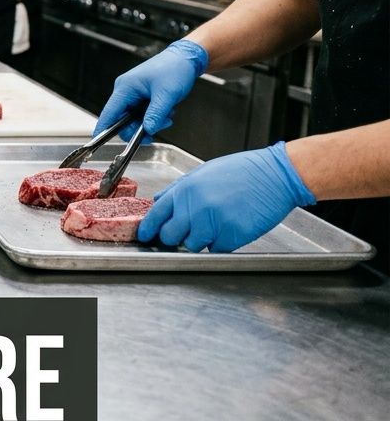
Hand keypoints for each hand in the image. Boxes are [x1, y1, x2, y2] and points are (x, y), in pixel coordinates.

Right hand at [95, 39, 208, 140]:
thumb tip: (148, 130)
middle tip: (155, 130)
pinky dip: (154, 117)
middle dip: (139, 128)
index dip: (103, 128)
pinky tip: (165, 111)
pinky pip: (143, 114)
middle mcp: (126, 91)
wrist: (186, 58)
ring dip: (150, 122)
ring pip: (135, 119)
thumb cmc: (174, 68)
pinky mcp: (142, 97)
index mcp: (125, 88)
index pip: (109, 113)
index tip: (97, 142)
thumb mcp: (167, 94)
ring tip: (166, 116)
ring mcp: (134, 94)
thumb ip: (156, 114)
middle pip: (123, 120)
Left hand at [138, 142, 315, 252]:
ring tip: (213, 225)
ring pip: (192, 245)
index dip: (149, 229)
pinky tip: (228, 227)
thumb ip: (178, 189)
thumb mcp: (203, 172)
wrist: (275, 176)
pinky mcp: (232, 236)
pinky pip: (216, 249)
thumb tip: (159, 201)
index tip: (145, 236)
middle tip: (183, 233)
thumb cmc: (242, 172)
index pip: (156, 216)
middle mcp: (195, 208)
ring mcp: (213, 223)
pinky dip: (219, 243)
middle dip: (173, 237)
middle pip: (170, 236)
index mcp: (186, 190)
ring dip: (198, 241)